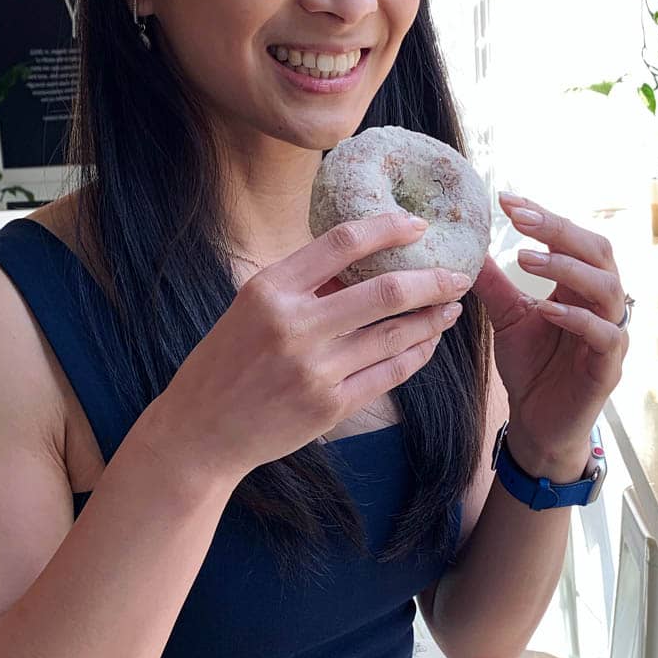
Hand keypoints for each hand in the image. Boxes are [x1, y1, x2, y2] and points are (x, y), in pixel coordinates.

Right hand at [160, 212, 472, 480]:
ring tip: (450, 307)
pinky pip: (388, 374)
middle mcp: (294, 326)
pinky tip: (427, 343)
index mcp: (270, 289)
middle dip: (432, 280)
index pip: (343, 243)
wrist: (200, 432)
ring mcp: (314, 370)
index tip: (419, 226)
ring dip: (431, 319)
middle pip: (384, 291)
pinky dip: (415, 355)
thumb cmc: (225, 362)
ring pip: (394, 335)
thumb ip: (302, 284)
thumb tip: (366, 260)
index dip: (389, 229)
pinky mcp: (329, 406)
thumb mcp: (251, 307)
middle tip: (457, 274)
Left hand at [473, 195, 628, 481]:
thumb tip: (468, 247)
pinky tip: (547, 310)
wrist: (538, 424)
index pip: (570, 238)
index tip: (506, 200)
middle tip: (520, 219)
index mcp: (578, 286)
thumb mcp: (506, 318)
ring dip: (567, 268)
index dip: (543, 215)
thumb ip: (495, 284)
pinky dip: (578, 319)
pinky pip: (605, 334)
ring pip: (606, 287)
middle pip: (597, 251)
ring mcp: (610, 333)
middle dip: (559, 230)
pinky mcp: (609, 366)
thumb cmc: (531, 367)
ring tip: (526, 258)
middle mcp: (601, 303)